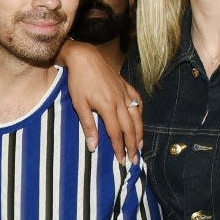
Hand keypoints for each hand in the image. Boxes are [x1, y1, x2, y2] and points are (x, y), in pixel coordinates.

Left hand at [59, 40, 142, 163]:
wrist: (85, 58)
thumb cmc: (78, 81)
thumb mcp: (79, 104)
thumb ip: (88, 126)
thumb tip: (94, 147)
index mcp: (108, 107)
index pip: (117, 133)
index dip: (120, 148)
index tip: (122, 161)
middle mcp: (120, 101)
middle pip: (130, 128)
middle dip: (133, 146)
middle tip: (135, 160)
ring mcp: (125, 92)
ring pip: (137, 116)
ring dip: (140, 132)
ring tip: (140, 145)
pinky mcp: (126, 85)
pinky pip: (138, 101)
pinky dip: (140, 112)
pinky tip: (139, 119)